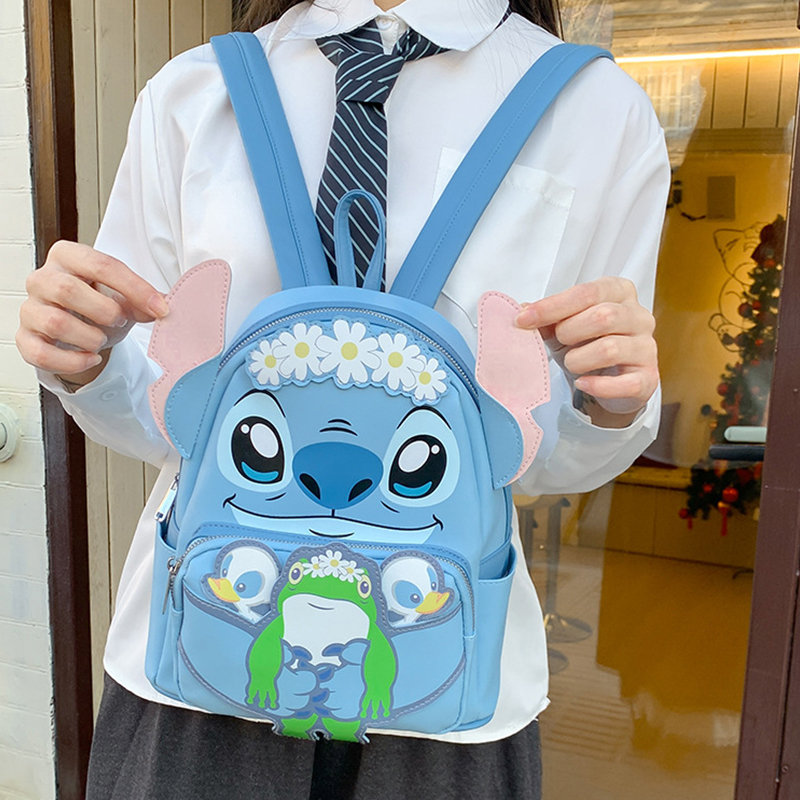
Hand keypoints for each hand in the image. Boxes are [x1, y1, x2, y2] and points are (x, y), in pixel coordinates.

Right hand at [16, 241, 168, 387]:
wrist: (78, 331)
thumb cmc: (97, 305)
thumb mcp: (124, 298)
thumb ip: (142, 300)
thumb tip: (162, 305)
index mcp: (68, 257)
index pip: (100, 264)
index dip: (134, 288)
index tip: (160, 308)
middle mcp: (42, 278)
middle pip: (67, 290)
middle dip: (105, 311)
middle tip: (120, 321)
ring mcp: (30, 309)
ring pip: (56, 323)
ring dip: (90, 337)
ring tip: (102, 339)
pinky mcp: (25, 338)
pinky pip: (42, 354)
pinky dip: (74, 361)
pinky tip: (91, 358)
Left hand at [515, 277, 658, 427]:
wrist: (607, 382)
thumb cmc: (586, 345)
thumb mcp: (562, 326)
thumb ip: (545, 317)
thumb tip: (521, 310)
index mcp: (619, 292)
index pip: (587, 292)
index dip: (553, 306)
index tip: (523, 319)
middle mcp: (639, 316)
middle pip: (604, 316)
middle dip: (569, 331)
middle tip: (558, 342)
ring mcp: (647, 347)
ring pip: (610, 348)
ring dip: (579, 359)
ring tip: (570, 363)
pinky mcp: (648, 378)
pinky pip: (625, 383)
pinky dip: (597, 385)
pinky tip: (583, 383)